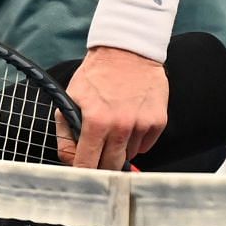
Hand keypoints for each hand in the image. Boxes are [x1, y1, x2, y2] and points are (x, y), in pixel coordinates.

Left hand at [55, 46, 167, 169]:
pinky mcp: (158, 122)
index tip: (82, 175)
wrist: (127, 50)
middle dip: (102, 165)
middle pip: (111, 167)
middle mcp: (120, 126)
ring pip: (128, 156)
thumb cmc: (97, 75)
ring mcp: (142, 125)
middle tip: (98, 152)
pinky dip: (136, 140)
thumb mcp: (71, 98)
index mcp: (95, 122)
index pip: (88, 164)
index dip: (83, 173)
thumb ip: (66, 131)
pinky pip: (145, 146)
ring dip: (120, 149)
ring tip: (115, 125)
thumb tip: (71, 160)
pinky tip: (130, 120)